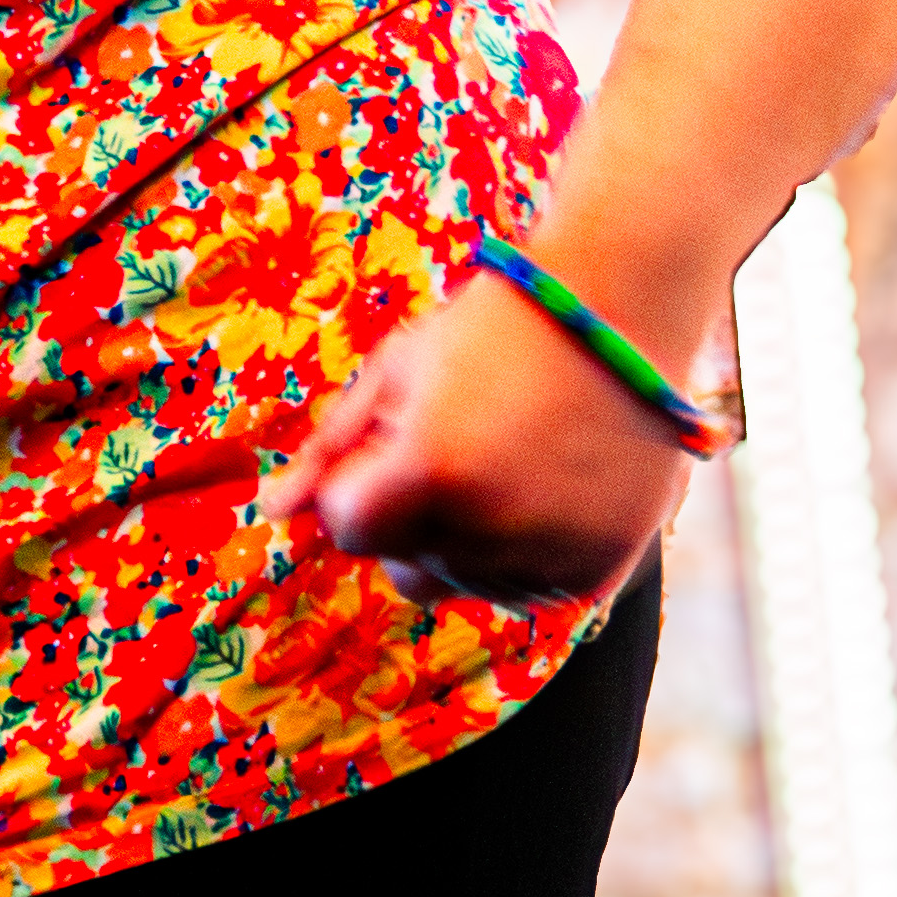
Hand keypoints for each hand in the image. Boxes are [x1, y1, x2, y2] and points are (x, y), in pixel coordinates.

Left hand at [270, 272, 694, 605]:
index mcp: (428, 473)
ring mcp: (547, 557)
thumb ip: (329, 447)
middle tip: (461, 443)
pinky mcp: (598, 572)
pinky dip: (526, 551)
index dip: (364, 478)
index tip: (404, 430)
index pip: (348, 526)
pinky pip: (528, 589)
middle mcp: (488, 530)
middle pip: (404, 569)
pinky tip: (549, 484)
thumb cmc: (495, 326)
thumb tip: (273, 511)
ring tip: (511, 457)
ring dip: (469, 539)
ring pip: (466, 585)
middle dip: (413, 519)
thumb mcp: (399, 369)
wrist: (623, 307)